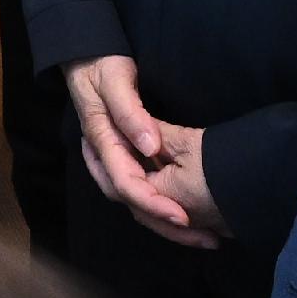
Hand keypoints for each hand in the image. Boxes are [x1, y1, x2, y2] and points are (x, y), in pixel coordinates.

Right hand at [63, 55, 216, 249]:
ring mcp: (117, 160)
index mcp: (102, 143)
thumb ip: (130, 113)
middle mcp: (107, 159)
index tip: (183, 217)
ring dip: (170, 223)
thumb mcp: (115, 80)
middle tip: (207, 239)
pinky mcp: (129, 159)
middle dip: (168, 226)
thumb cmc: (101, 66)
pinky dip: (167, 205)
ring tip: (208, 236)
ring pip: (139, 203)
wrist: (87, 58)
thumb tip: (150, 147)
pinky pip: (146, 189)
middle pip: (134, 204)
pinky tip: (193, 214)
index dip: (154, 204)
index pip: (126, 185)